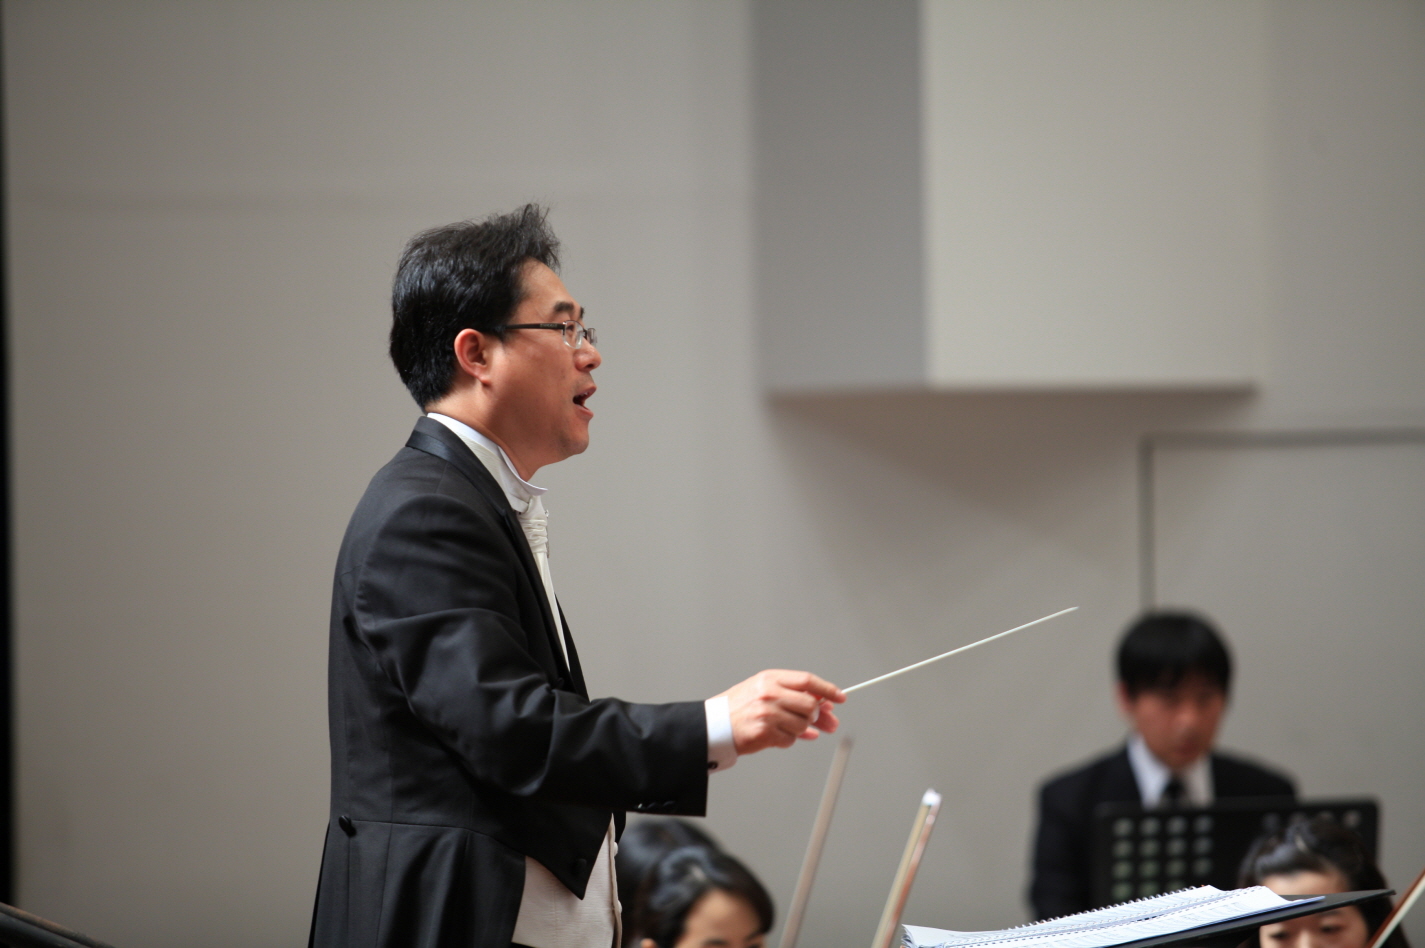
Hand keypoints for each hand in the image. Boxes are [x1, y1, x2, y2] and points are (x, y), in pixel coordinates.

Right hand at [717, 670, 844, 754]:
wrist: (715, 724)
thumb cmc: (740, 706)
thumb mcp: (764, 689)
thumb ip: (793, 694)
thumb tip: (826, 705)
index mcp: (770, 679)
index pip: (808, 680)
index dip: (828, 689)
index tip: (840, 697)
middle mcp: (770, 694)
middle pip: (810, 705)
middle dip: (817, 716)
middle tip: (818, 721)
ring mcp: (767, 713)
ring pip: (803, 725)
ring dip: (801, 730)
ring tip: (786, 728)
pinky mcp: (765, 733)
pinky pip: (790, 740)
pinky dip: (787, 740)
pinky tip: (777, 736)